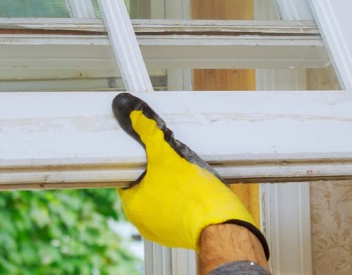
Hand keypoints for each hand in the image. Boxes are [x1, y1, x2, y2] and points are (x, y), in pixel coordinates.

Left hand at [111, 93, 267, 256]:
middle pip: (145, 187)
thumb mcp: (167, 156)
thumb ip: (149, 134)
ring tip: (183, 174)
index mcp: (133, 207)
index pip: (127, 177)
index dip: (138, 162)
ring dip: (170, 186)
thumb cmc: (193, 196)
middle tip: (169, 160)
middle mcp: (144, 223)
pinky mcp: (182, 234)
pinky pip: (177, 211)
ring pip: (162, 199)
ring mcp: (163, 231)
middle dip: (157, 173)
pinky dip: (183, 200)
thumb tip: (135, 116)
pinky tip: (193, 189)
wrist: (223, 225)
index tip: (149, 153)